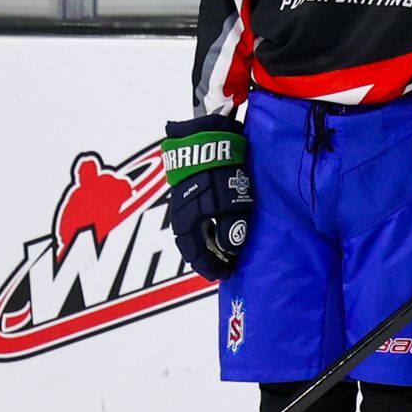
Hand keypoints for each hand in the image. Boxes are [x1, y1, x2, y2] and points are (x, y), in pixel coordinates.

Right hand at [162, 116, 253, 280]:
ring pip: (190, 228)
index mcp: (186, 220)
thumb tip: (230, 251)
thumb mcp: (232, 205)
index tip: (223, 275)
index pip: (193, 252)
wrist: (209, 137)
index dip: (208, 266)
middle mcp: (179, 211)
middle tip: (222, 265)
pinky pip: (192, 214)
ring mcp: (181, 197)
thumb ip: (231, 231)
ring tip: (221, 249)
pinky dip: (203, 226)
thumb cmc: (222, 172)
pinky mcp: (187, 184)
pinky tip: (215, 225)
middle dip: (205, 257)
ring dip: (204, 242)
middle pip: (189, 242)